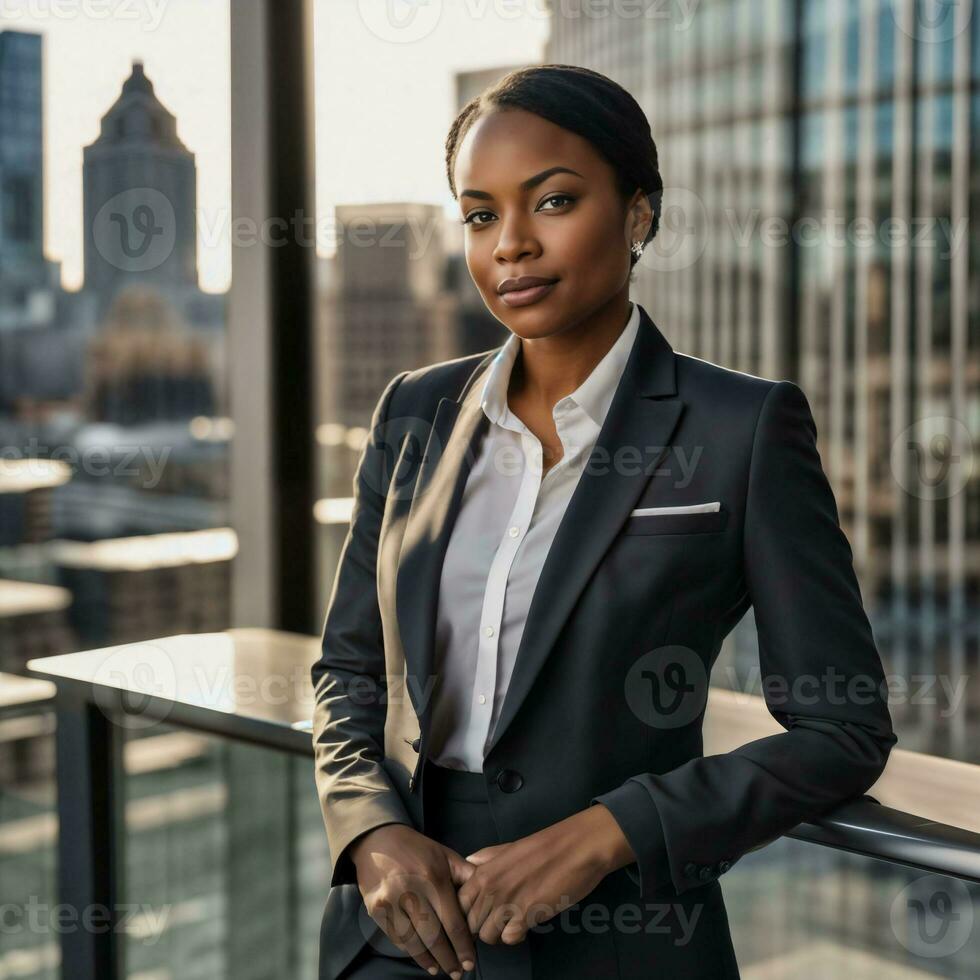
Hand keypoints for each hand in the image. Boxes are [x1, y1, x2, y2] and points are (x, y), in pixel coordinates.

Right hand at [351, 824, 477, 976]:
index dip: (463, 945)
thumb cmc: (417, 849)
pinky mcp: (376, 909)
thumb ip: (466, 875)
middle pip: (434, 936)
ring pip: (414, 941)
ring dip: (430, 960)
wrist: (377, 839)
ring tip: (442, 970)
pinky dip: (412, 952)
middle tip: (458, 973)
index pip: (453, 921)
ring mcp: (392, 902)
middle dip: (449, 958)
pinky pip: (397, 937)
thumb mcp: (445, 855)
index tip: (470, 962)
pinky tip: (424, 959)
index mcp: (434, 878)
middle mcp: (412, 892)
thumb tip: (487, 896)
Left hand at [456, 806, 625, 944]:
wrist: (578, 847)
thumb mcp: (510, 848)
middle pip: (471, 924)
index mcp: (484, 871)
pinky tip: (526, 924)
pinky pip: (510, 938)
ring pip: (488, 935)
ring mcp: (507, 901)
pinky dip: (517, 936)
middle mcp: (490, 887)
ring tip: (514, 922)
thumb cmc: (546, 847)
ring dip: (500, 933)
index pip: (459, 904)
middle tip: (501, 921)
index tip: (481, 914)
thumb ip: (487, 857)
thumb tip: (469, 862)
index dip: (467, 913)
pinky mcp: (527, 914)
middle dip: (483, 927)